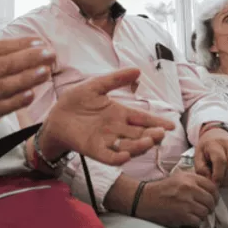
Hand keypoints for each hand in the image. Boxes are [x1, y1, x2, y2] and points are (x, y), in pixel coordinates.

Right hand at [0, 21, 56, 136]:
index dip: (19, 44)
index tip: (39, 41)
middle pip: (3, 65)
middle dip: (29, 58)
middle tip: (50, 54)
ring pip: (4, 85)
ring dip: (26, 78)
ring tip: (46, 71)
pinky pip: (0, 107)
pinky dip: (16, 101)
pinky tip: (31, 95)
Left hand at [41, 68, 175, 165]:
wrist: (55, 115)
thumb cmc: (75, 101)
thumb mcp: (96, 86)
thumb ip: (116, 79)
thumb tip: (138, 70)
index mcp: (120, 113)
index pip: (143, 119)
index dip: (157, 122)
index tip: (171, 125)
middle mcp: (117, 128)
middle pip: (139, 134)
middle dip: (152, 135)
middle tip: (161, 133)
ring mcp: (106, 140)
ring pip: (128, 146)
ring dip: (139, 145)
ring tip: (149, 141)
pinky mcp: (94, 149)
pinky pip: (109, 156)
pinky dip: (118, 157)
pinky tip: (125, 154)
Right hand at [136, 172, 218, 226]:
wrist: (145, 199)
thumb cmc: (162, 188)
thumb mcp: (179, 177)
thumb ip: (195, 181)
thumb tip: (212, 189)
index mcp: (190, 178)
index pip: (212, 187)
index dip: (214, 195)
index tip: (211, 199)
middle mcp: (189, 189)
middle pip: (211, 200)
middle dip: (209, 206)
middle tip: (205, 208)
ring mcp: (186, 202)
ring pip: (205, 212)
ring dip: (202, 215)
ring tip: (195, 213)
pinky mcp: (182, 215)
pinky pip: (198, 221)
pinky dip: (195, 222)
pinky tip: (189, 218)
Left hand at [195, 128, 227, 186]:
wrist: (217, 134)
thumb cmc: (206, 147)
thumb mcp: (198, 155)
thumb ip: (201, 169)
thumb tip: (210, 181)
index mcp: (215, 144)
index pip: (220, 160)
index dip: (218, 175)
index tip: (214, 183)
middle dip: (226, 180)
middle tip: (219, 184)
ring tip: (224, 181)